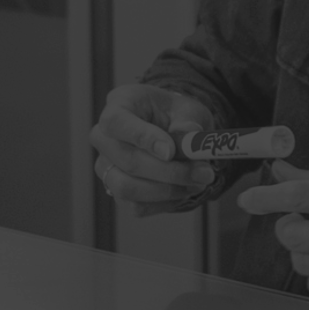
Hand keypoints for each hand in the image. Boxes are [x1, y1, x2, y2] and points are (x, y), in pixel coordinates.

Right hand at [90, 82, 221, 208]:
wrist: (176, 133)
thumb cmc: (177, 116)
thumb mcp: (189, 109)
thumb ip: (189, 120)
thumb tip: (190, 137)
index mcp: (119, 104)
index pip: (115, 122)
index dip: (142, 138)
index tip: (170, 152)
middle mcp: (104, 137)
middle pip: (127, 160)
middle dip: (170, 171)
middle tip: (204, 172)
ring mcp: (106, 166)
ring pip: (127, 188)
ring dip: (169, 189)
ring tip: (199, 180)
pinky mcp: (116, 190)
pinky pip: (137, 205)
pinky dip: (166, 201)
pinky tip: (185, 188)